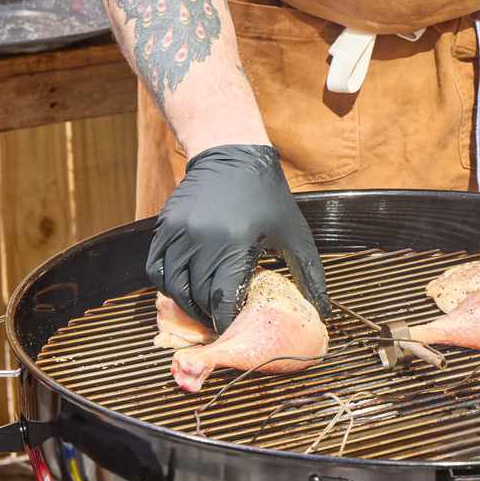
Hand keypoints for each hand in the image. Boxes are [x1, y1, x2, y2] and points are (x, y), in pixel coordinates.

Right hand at [146, 144, 329, 331]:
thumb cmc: (267, 194)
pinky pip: (156, 268)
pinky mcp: (164, 226)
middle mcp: (203, 238)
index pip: (223, 299)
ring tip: (203, 309)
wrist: (232, 153)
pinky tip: (184, 288)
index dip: (226, 320)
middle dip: (209, 316)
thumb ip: (309, 272)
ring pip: (174, 288)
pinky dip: (167, 285)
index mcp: (236, 242)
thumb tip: (322, 308)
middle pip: (197, 297)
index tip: (233, 327)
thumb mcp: (294, 232)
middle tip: (219, 321)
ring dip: (187, 305)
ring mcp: (180, 232)